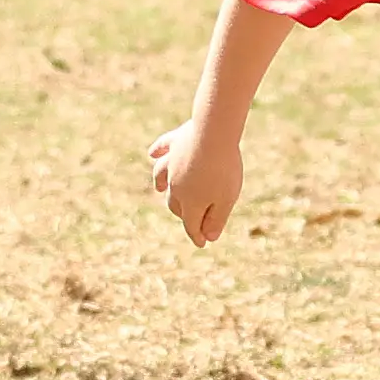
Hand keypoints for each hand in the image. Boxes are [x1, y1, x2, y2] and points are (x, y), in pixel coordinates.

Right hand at [148, 116, 244, 245]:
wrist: (213, 135)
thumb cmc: (222, 170)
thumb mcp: (226, 199)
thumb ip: (216, 220)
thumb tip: (209, 237)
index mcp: (190, 203)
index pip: (191, 225)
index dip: (198, 236)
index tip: (203, 244)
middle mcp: (176, 186)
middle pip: (175, 204)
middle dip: (182, 213)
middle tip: (191, 217)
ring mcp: (172, 163)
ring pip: (162, 178)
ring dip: (160, 184)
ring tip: (159, 189)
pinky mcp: (175, 142)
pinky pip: (162, 148)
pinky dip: (157, 151)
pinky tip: (153, 153)